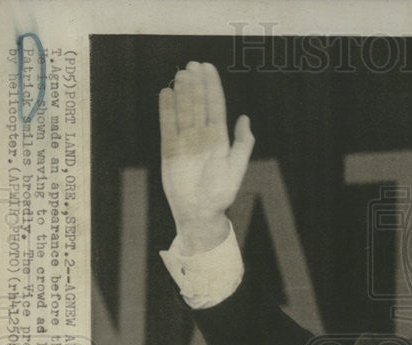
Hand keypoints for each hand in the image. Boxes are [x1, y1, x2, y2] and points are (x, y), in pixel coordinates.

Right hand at [159, 61, 254, 252]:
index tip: (208, 68)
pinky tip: (166, 93)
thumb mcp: (237, 167)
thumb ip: (243, 143)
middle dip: (196, 84)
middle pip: (198, 104)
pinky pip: (166, 126)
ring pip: (182, 111)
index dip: (212, 87)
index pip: (215, 107)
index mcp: (219, 139)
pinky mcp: (169, 150)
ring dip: (182, 92)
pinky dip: (166, 110)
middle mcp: (201, 137)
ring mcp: (184, 142)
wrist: (199, 212)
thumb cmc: (221, 193)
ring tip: (181, 74)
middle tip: (192, 65)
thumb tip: (246, 118)